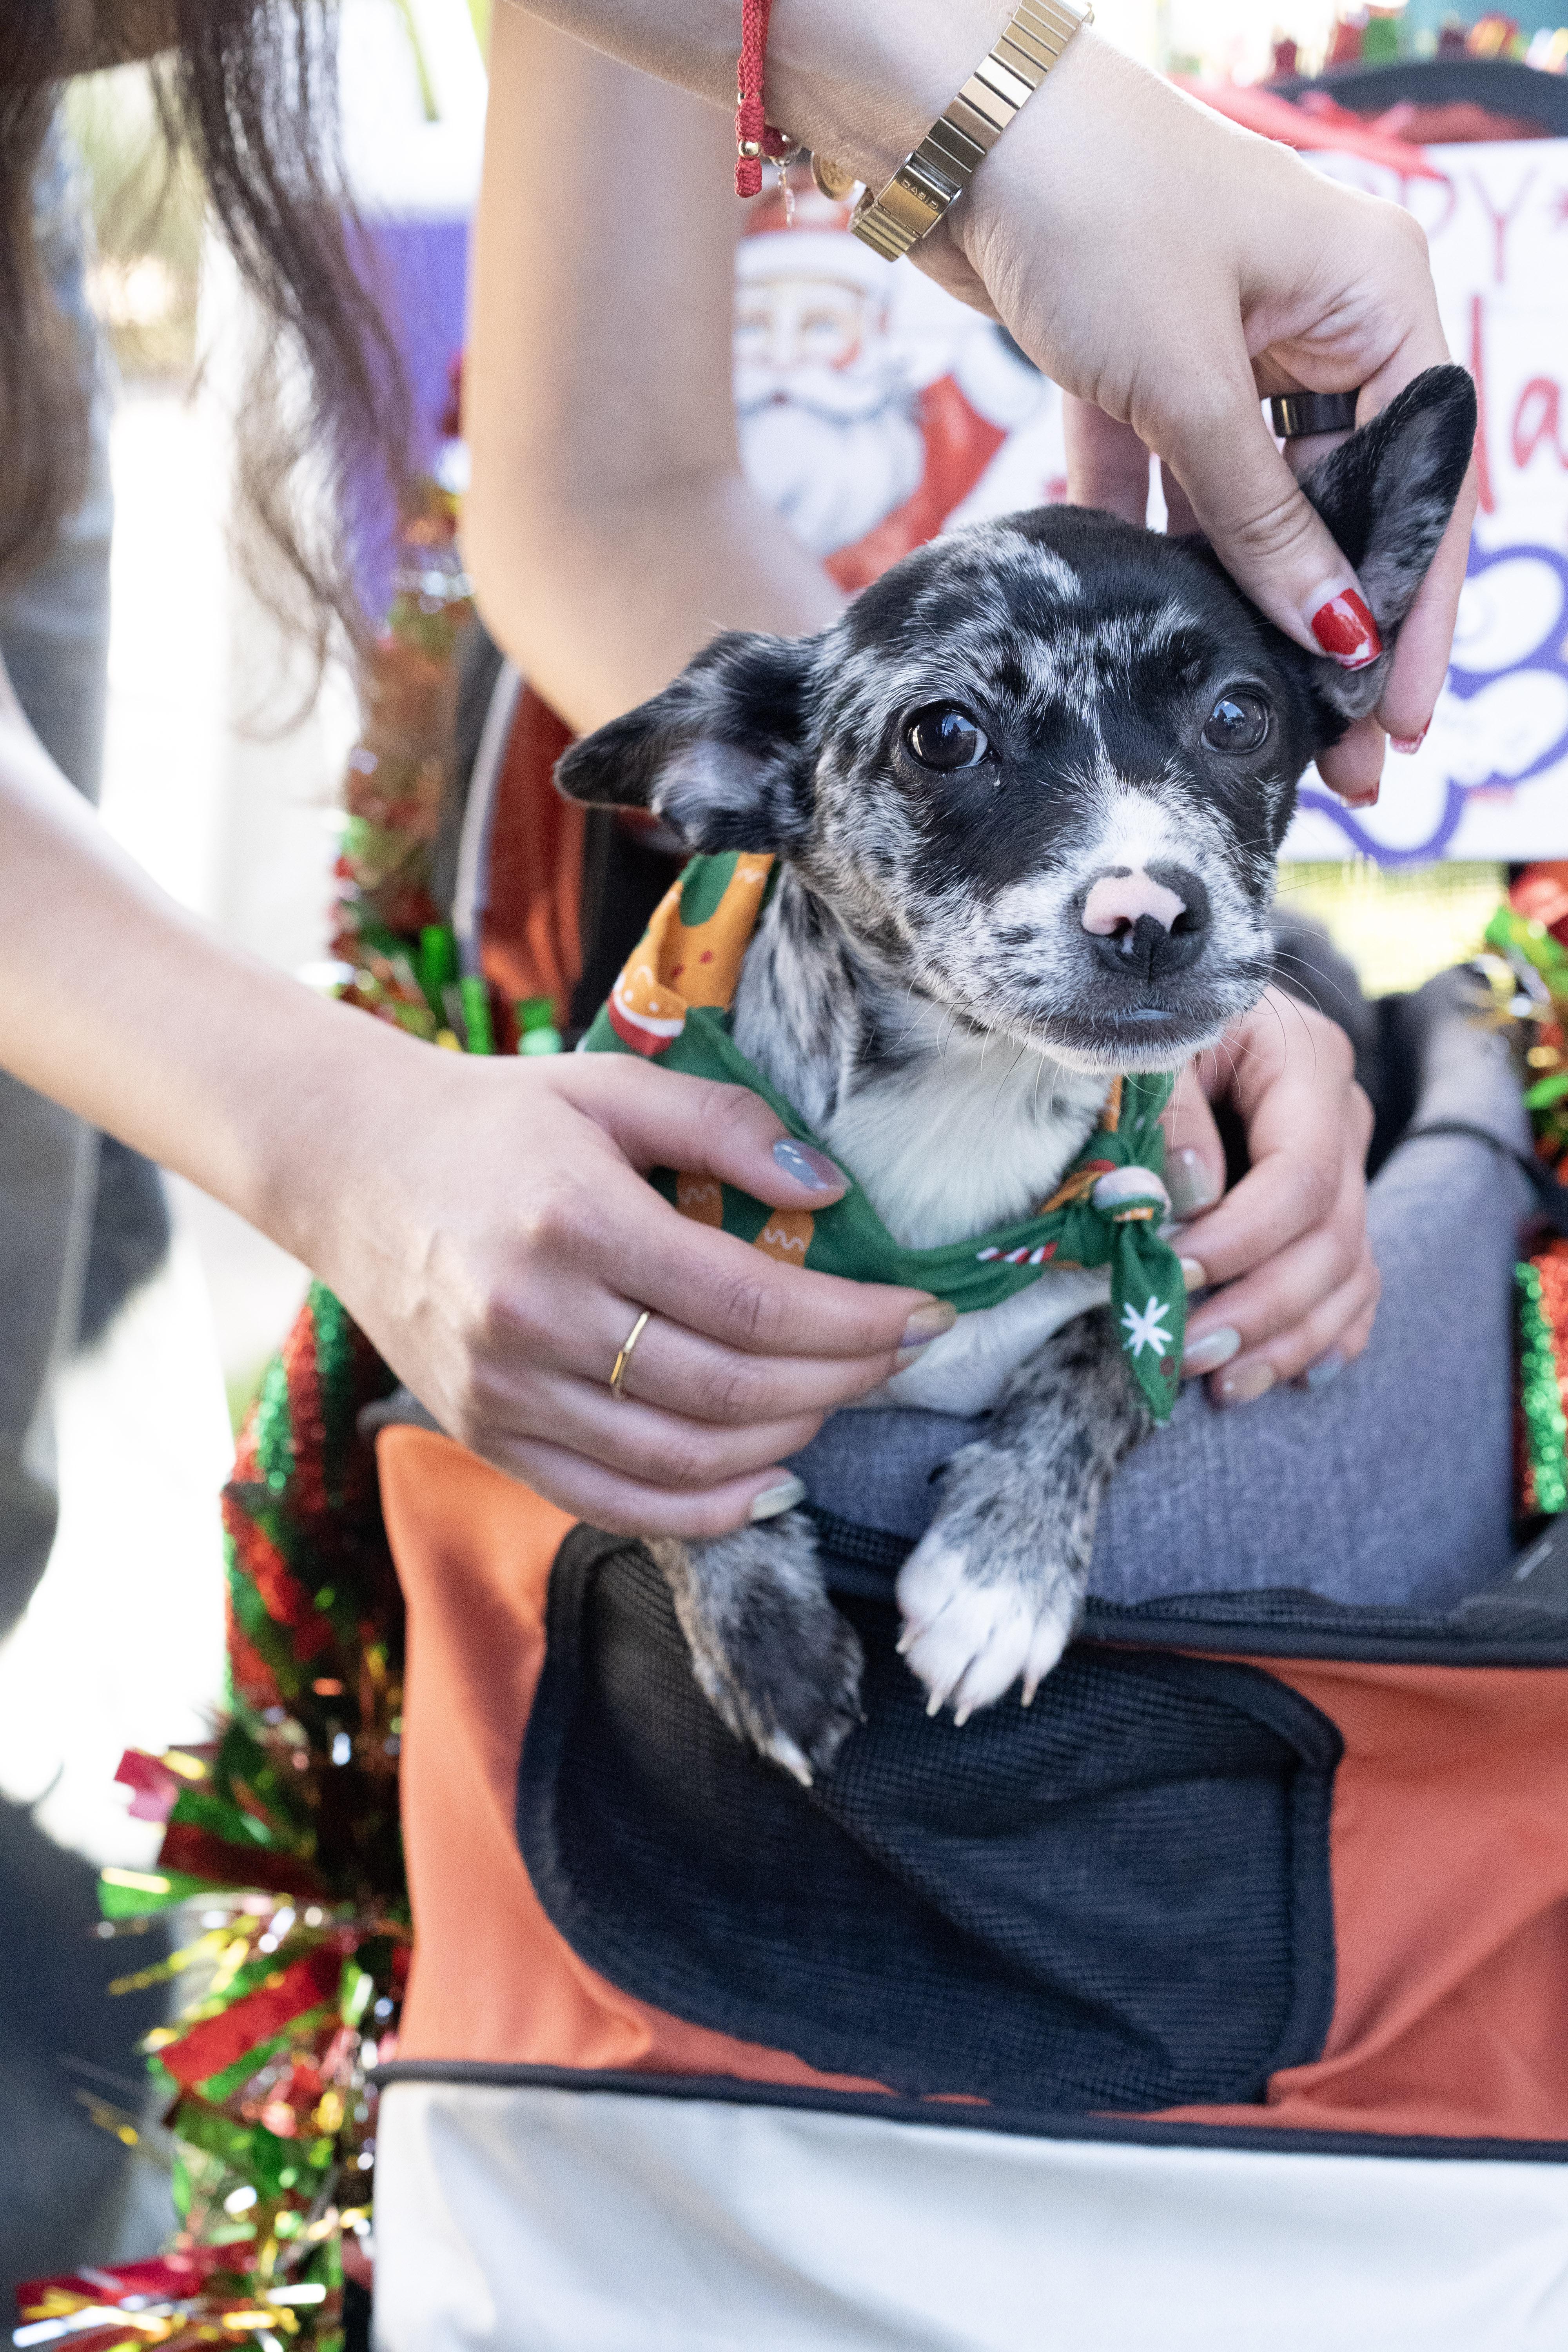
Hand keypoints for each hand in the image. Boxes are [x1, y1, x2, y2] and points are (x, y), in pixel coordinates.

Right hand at [314, 1050, 948, 1536]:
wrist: (349, 1168)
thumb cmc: (493, 1121)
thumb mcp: (609, 1088)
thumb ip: (725, 1125)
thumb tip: (831, 1189)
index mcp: (576, 1223)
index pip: (754, 1304)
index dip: (857, 1322)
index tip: (924, 1316)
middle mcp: (536, 1319)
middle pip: (731, 1390)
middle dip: (842, 1381)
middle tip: (899, 1356)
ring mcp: (505, 1392)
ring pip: (682, 1459)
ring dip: (786, 1443)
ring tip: (838, 1401)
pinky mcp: (487, 1436)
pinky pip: (612, 1505)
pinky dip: (702, 1511)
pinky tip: (765, 1485)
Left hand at [951, 34, 1474, 798]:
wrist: (961, 128)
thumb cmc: (1099, 212)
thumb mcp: (1190, 382)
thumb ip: (1260, 518)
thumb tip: (1336, 635)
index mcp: (1374, 301)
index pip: (1422, 480)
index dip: (1417, 609)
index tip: (1404, 717)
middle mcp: (1314, 326)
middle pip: (1343, 508)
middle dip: (1333, 635)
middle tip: (1338, 759)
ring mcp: (1226, 350)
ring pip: (1253, 509)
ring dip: (1250, 617)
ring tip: (1256, 727)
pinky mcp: (1139, 371)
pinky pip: (1163, 485)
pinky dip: (1158, 553)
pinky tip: (1160, 645)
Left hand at [1159, 991, 1377, 1404]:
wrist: (1160, 989)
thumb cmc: (1143, 1015)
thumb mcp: (1143, 1042)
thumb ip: (1166, 1112)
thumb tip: (1190, 1200)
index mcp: (1305, 1063)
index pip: (1299, 1176)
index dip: (1241, 1239)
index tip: (1174, 1274)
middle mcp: (1341, 1115)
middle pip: (1330, 1236)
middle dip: (1260, 1306)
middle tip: (1188, 1351)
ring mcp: (1344, 1163)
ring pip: (1347, 1271)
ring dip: (1286, 1338)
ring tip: (1221, 1385)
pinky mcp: (1328, 1203)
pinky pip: (1352, 1282)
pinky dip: (1322, 1334)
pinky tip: (1289, 1378)